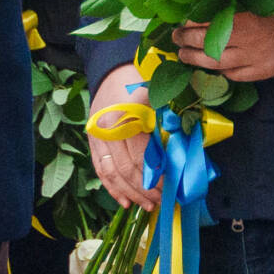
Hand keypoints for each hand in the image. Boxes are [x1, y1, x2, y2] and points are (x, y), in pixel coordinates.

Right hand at [87, 63, 161, 211]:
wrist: (112, 68)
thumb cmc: (140, 80)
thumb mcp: (157, 97)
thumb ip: (165, 124)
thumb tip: (180, 156)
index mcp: (124, 118)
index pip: (141, 158)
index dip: (155, 176)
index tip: (170, 187)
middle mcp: (106, 130)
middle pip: (125, 170)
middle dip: (144, 189)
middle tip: (162, 201)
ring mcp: (96, 137)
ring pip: (111, 174)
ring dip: (129, 193)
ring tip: (146, 205)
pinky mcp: (92, 141)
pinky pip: (100, 169)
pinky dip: (111, 188)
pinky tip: (125, 201)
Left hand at [172, 12, 273, 82]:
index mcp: (243, 17)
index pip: (206, 20)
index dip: (190, 21)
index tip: (182, 19)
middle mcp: (243, 40)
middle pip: (204, 41)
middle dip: (185, 39)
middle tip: (175, 37)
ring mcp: (249, 60)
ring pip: (213, 62)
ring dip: (194, 58)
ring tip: (182, 54)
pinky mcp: (257, 74)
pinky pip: (231, 75)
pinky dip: (218, 72)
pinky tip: (208, 68)